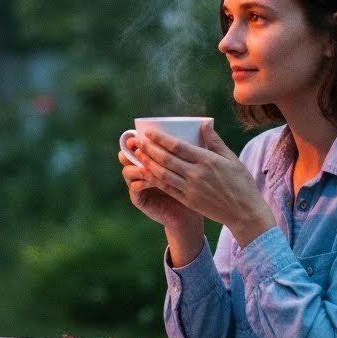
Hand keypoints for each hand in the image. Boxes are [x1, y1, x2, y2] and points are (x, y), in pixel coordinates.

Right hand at [120, 142, 205, 264]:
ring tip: (142, 159)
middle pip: (131, 157)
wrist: (189, 216)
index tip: (145, 131)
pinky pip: (135, 189)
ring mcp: (140, 186)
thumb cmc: (195, 189)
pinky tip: (146, 176)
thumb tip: (207, 122)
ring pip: (129, 171)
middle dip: (132, 149)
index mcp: (155, 162)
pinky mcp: (141, 200)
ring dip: (135, 164)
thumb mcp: (198, 165)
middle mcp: (143, 172)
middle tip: (136, 143)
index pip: (143, 146)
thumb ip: (201, 145)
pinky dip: (140, 181)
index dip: (141, 138)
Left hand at [128, 121, 275, 246]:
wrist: (244, 212)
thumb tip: (205, 123)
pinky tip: (147, 173)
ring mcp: (191, 188)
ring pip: (163, 174)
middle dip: (149, 149)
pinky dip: (155, 180)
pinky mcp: (188, 200)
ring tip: (138, 155)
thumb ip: (215, 141)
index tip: (149, 132)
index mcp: (207, 160)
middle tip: (137, 141)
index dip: (160, 138)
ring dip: (148, 163)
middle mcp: (196, 173)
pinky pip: (168, 188)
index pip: (177, 146)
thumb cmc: (241, 182)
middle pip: (166, 159)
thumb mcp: (231, 158)